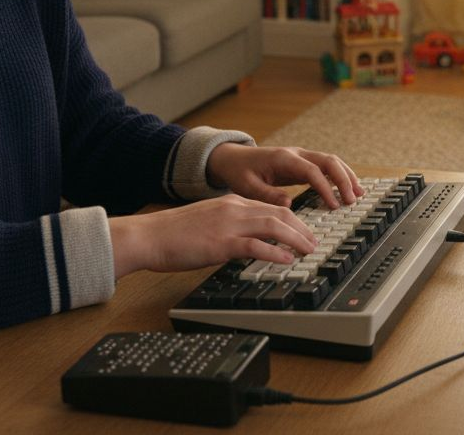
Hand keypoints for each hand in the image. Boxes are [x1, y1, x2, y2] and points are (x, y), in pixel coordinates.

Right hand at [108, 194, 317, 278]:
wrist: (148, 236)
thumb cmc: (173, 234)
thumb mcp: (208, 222)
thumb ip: (230, 226)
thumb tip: (249, 241)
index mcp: (232, 202)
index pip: (272, 207)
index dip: (294, 219)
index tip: (306, 231)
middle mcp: (234, 209)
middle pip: (280, 213)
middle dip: (303, 228)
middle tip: (315, 242)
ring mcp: (229, 224)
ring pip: (274, 226)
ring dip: (296, 239)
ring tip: (308, 250)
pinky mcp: (221, 242)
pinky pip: (255, 246)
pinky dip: (275, 252)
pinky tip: (286, 260)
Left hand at [205, 143, 362, 208]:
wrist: (234, 159)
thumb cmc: (239, 172)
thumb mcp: (247, 187)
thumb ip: (267, 195)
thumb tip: (289, 204)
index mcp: (283, 159)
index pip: (312, 171)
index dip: (326, 187)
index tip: (334, 205)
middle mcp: (296, 154)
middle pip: (328, 161)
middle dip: (344, 179)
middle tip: (353, 199)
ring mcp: (301, 156)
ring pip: (331, 161)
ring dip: (346, 175)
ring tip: (359, 193)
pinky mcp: (303, 163)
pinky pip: (326, 166)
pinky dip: (340, 175)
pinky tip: (348, 188)